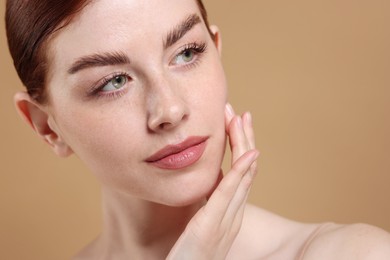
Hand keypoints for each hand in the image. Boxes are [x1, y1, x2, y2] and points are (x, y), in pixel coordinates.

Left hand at [167, 103, 257, 259]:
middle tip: (241, 113)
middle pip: (247, 169)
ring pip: (243, 176)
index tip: (235, 123)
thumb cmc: (190, 254)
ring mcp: (227, 220)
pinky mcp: (213, 225)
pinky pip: (230, 194)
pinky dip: (241, 172)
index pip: (240, 173)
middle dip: (244, 139)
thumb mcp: (202, 222)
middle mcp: (234, 214)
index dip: (240, 147)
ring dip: (243, 145)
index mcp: (230, 211)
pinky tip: (248, 154)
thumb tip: (211, 180)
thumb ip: (210, 202)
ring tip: (241, 119)